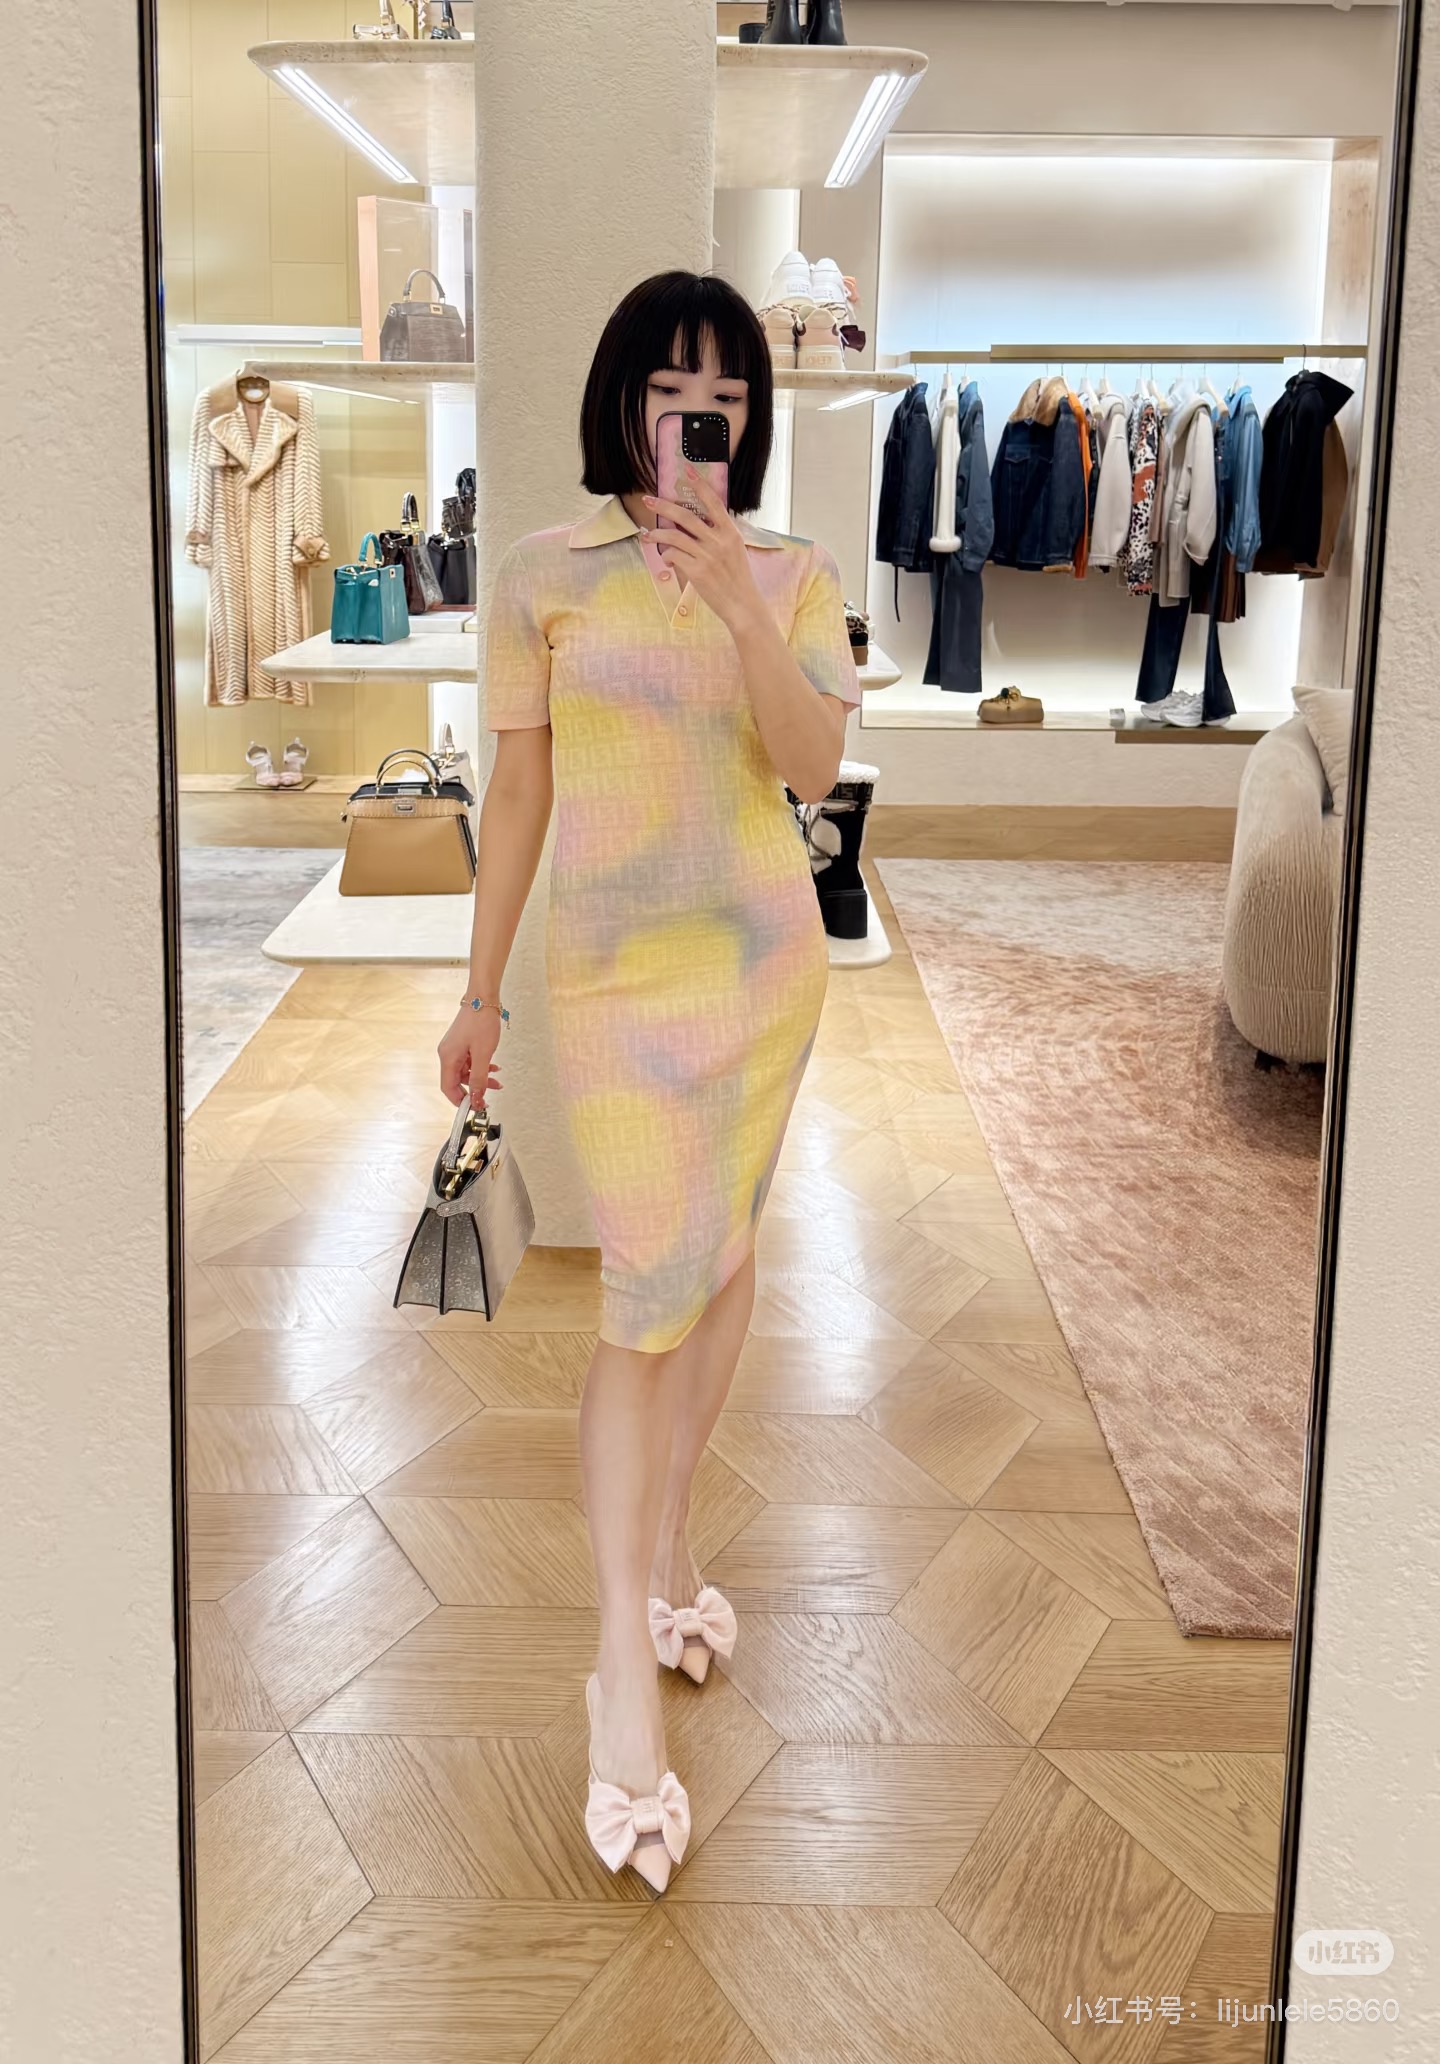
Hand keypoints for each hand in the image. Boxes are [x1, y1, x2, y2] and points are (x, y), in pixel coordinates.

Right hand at [437, 1004, 503, 1107]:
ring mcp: (454, 1048)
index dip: (460, 1101)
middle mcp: (448, 1053)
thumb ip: (480, 1078)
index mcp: (448, 1057)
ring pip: (465, 1072)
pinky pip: (469, 1062)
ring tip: (497, 1081)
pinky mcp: (462, 1043)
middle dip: (474, 1090)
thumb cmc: (481, 1021)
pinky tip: (493, 1068)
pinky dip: (480, 1067)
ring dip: (481, 1078)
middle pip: (457, 1081)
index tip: (473, 1108)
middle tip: (488, 1097)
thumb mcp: (483, 1054)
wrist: (483, 998)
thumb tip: (476, 1098)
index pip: (448, 1087)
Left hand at [642, 470, 762, 633]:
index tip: (687, 470)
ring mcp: (707, 556)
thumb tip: (698, 522)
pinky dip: (667, 555)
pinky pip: (673, 556)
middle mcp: (718, 541)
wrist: (742, 604)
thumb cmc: (737, 578)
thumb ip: (719, 534)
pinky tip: (668, 559)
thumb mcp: (735, 550)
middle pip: (686, 516)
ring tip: (648, 535)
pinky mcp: (697, 572)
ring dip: (657, 534)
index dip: (700, 485)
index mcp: (730, 532)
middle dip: (663, 506)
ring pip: (674, 536)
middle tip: (648, 499)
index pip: (713, 502)